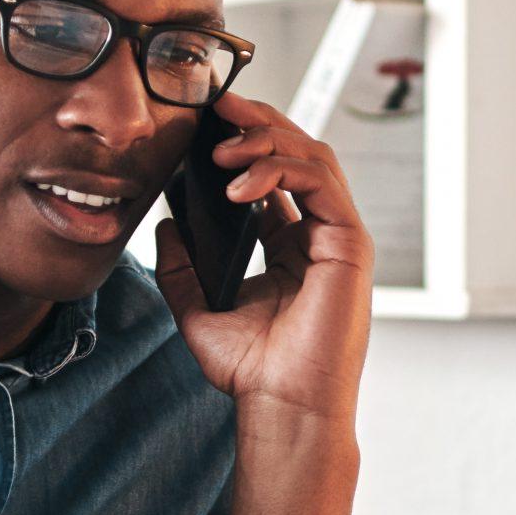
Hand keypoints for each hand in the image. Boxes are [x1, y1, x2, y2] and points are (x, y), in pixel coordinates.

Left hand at [151, 91, 372, 426]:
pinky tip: (239, 184)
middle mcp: (318, 235)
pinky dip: (280, 169)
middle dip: (257, 121)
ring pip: (312, 156)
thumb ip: (180, 267)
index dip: (243, 140)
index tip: (204, 123)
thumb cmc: (251, 371)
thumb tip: (165, 224)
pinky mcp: (350, 244)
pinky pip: (320, 182)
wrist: (282, 408)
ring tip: (220, 150)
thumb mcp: (196, 310)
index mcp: (290, 246)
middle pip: (297, 152)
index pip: (274, 173)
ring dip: (265, 140)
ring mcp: (338, 237)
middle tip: (215, 106)